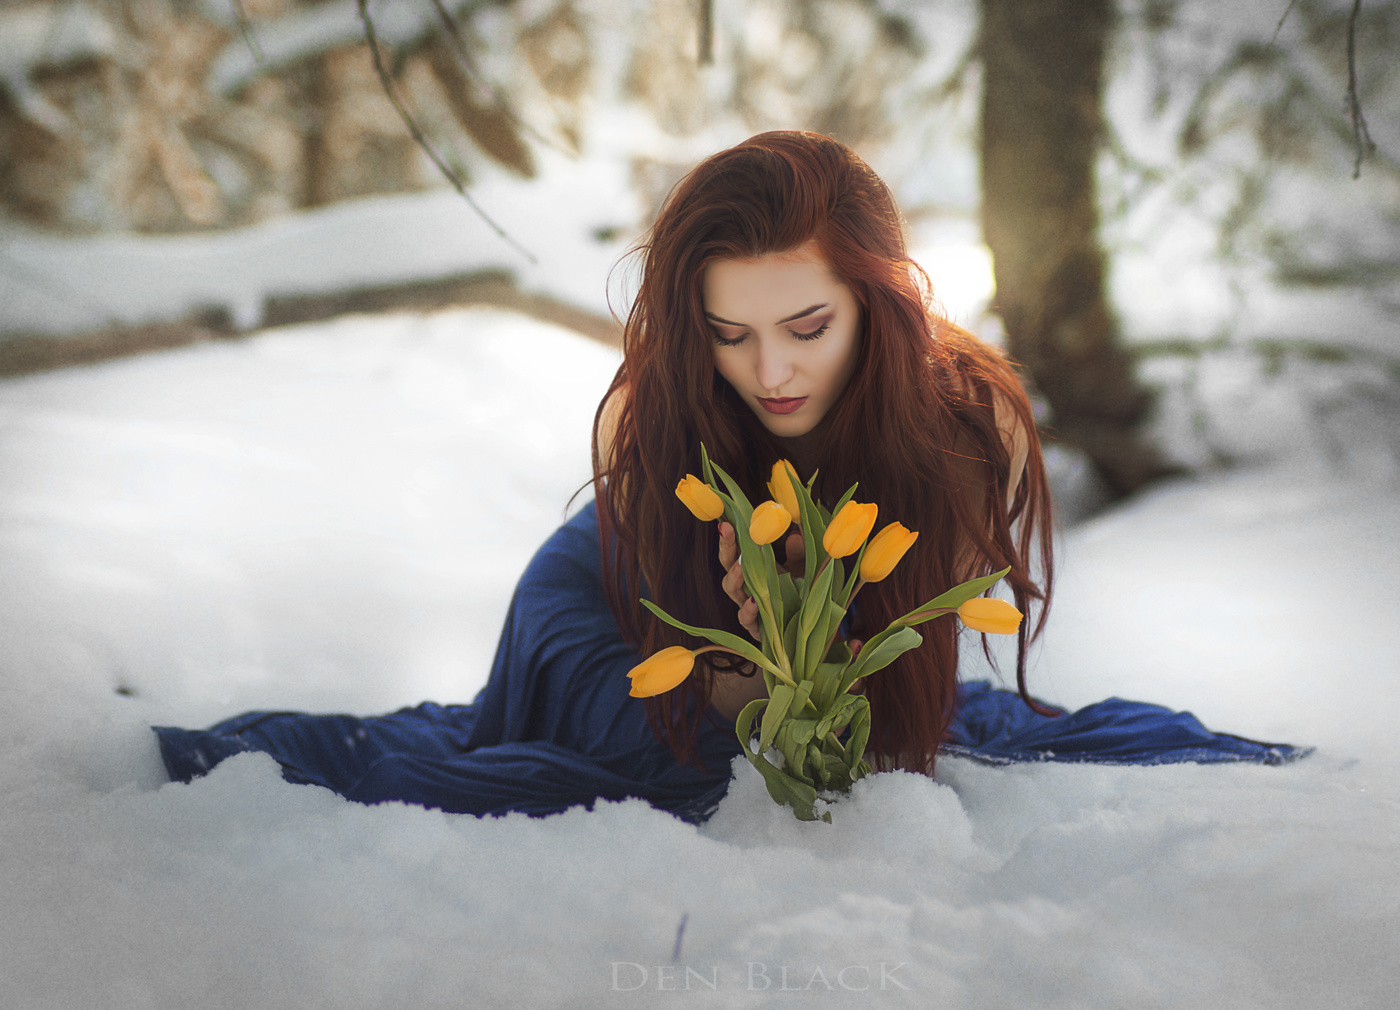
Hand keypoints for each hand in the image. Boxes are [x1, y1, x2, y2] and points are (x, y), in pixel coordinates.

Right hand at [718, 523, 804, 641]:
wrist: (810, 623)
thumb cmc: (800, 593)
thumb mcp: (801, 569)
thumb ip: (797, 553)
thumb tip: (794, 536)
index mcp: (753, 571)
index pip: (735, 551)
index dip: (728, 537)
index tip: (726, 521)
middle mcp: (746, 587)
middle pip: (727, 567)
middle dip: (726, 549)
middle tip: (726, 530)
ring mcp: (748, 607)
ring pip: (732, 591)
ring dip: (734, 576)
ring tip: (741, 564)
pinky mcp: (756, 628)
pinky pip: (746, 619)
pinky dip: (748, 610)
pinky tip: (754, 601)